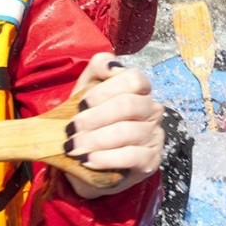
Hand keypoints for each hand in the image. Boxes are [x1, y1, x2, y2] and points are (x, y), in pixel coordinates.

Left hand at [64, 53, 164, 198]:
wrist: (86, 159)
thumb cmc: (89, 123)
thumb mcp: (86, 91)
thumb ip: (97, 69)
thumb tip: (111, 65)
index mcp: (139, 91)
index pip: (134, 79)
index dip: (106, 90)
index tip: (82, 104)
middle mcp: (151, 110)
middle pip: (129, 105)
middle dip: (95, 118)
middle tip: (72, 129)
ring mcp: (154, 135)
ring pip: (127, 131)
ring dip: (95, 140)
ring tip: (74, 148)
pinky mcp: (151, 160)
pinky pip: (131, 156)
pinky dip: (105, 158)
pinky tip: (89, 159)